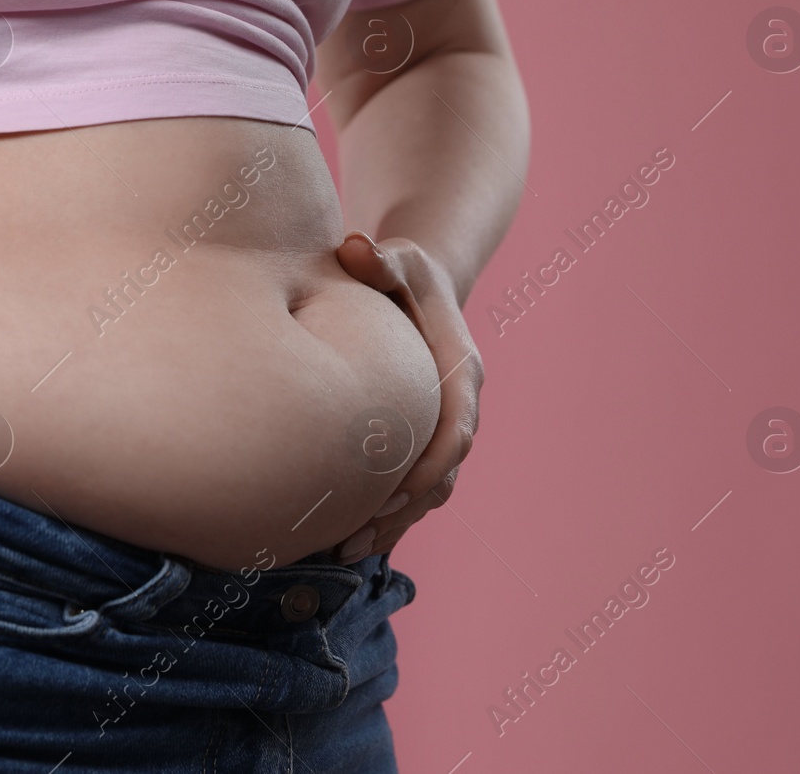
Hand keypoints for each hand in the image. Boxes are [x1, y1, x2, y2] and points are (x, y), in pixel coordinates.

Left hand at [330, 231, 483, 563]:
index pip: (454, 430)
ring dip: (390, 524)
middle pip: (441, 474)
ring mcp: (442, 426)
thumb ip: (380, 258)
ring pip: (427, 491)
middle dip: (402, 511)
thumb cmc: (401, 272)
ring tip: (343, 551)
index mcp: (459, 370)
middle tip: (353, 538)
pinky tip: (341, 541)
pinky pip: (410, 490)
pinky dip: (382, 517)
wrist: (416, 286)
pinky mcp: (421, 440)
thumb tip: (355, 247)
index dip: (426, 467)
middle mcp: (458, 405)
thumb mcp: (397, 258)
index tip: (388, 496)